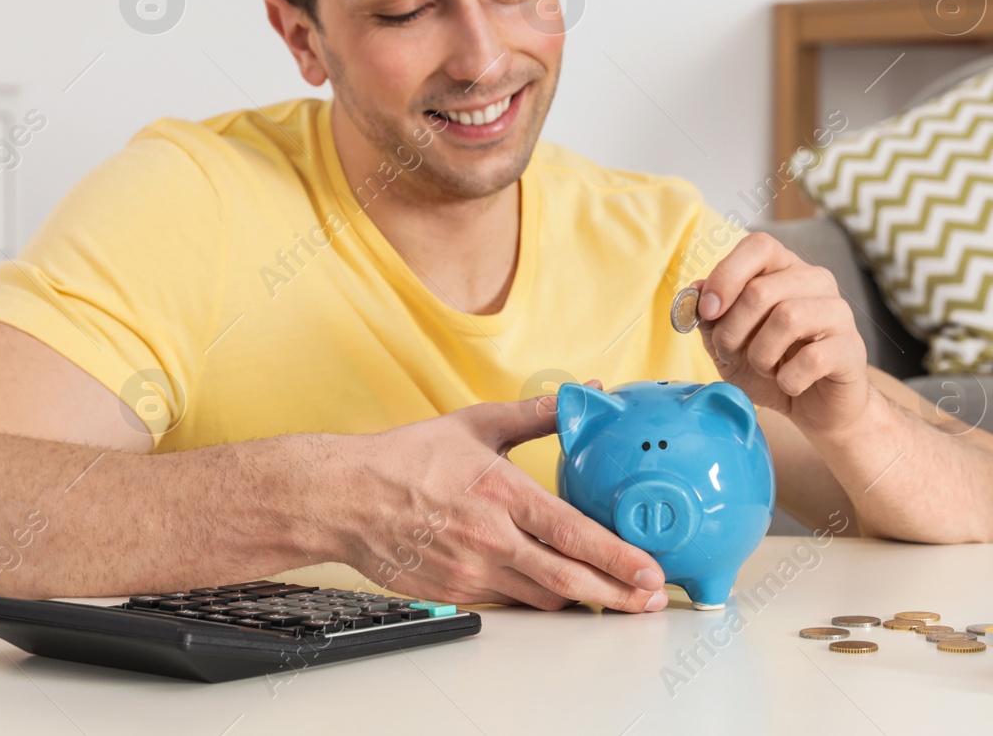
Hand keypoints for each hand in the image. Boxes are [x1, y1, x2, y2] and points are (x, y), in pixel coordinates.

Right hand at [338, 391, 667, 611]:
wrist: (342, 499)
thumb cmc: (407, 458)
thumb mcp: (478, 423)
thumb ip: (538, 413)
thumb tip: (586, 392)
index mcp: (502, 494)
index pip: (572, 534)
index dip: (617, 558)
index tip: (650, 570)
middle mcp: (490, 539)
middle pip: (567, 580)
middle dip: (617, 594)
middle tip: (650, 600)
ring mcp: (471, 571)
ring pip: (542, 598)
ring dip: (581, 600)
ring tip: (616, 597)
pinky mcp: (455, 592)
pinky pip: (510, 602)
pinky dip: (539, 598)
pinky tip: (561, 592)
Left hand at [696, 232, 871, 435]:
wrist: (815, 408)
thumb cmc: (773, 368)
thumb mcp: (729, 344)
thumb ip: (710, 317)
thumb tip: (696, 292)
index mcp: (785, 269)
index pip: (759, 246)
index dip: (726, 275)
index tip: (707, 311)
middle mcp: (815, 281)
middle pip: (762, 290)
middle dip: (732, 329)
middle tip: (729, 353)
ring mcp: (838, 312)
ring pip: (787, 318)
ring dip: (760, 355)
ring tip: (764, 368)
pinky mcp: (851, 348)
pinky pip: (811, 359)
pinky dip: (788, 380)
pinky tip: (790, 383)